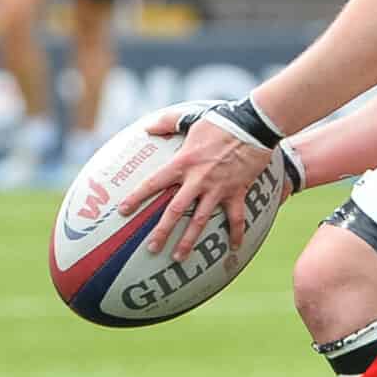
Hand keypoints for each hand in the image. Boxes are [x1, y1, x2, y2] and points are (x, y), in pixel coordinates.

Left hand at [126, 101, 300, 261]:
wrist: (253, 125)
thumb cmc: (221, 121)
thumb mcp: (191, 119)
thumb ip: (167, 123)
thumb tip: (147, 127)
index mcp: (183, 162)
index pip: (154, 183)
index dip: (137, 197)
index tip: (123, 211)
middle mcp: (198, 179)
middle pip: (175, 210)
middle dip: (162, 231)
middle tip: (151, 248)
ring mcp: (218, 188)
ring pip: (200, 220)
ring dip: (189, 240)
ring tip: (179, 257)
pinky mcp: (237, 191)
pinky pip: (236, 217)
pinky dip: (236, 233)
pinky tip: (234, 248)